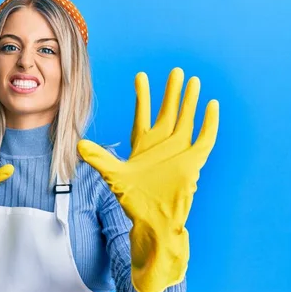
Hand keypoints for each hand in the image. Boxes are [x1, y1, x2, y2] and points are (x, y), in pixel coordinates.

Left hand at [77, 68, 218, 291]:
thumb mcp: (114, 175)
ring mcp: (178, 151)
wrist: (153, 220)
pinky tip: (211, 105)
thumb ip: (99, 158)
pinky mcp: (192, 162)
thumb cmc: (133, 200)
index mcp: (142, 145)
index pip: (143, 114)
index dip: (143, 96)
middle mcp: (161, 144)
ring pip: (186, 120)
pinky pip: (204, 138)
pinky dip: (209, 123)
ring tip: (193, 81)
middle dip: (171, 92)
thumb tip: (79, 144)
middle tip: (176, 72)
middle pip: (168, 112)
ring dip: (190, 102)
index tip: (141, 75)